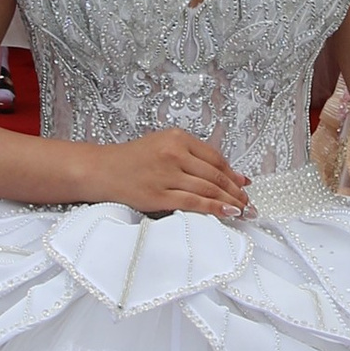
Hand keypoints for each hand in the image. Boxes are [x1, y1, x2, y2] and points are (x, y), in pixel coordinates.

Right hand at [96, 130, 250, 219]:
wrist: (100, 170)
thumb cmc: (131, 160)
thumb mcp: (162, 146)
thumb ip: (192, 157)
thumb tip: (230, 174)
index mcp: (176, 137)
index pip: (214, 157)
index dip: (233, 173)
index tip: (244, 185)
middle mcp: (173, 153)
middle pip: (215, 174)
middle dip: (236, 190)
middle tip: (249, 201)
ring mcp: (166, 175)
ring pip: (208, 189)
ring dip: (230, 200)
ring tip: (242, 210)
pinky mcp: (159, 195)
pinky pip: (194, 202)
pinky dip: (214, 208)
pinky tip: (228, 212)